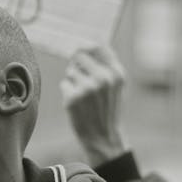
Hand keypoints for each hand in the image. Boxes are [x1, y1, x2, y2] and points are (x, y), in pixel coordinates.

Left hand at [60, 46, 129, 165]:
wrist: (103, 137)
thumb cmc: (108, 108)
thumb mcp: (115, 86)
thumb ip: (106, 65)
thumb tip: (86, 45)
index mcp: (117, 73)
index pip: (97, 47)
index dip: (86, 49)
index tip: (82, 53)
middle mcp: (103, 78)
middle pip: (79, 55)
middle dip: (78, 65)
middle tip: (83, 80)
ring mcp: (88, 87)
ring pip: (71, 71)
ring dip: (73, 81)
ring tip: (84, 96)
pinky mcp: (73, 97)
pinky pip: (64, 84)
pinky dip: (68, 92)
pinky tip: (78, 104)